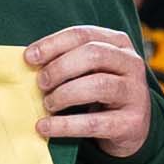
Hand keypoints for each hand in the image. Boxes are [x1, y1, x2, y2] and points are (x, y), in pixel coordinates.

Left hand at [25, 20, 154, 154]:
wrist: (131, 129)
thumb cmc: (102, 94)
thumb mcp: (90, 71)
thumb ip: (68, 61)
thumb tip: (30, 61)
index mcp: (119, 43)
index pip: (83, 35)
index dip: (53, 44)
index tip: (29, 57)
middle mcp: (131, 63)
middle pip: (93, 54)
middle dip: (60, 68)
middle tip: (41, 83)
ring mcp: (134, 93)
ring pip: (97, 85)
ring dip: (64, 94)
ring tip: (47, 104)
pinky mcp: (130, 123)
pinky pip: (93, 122)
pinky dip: (65, 125)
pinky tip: (45, 126)